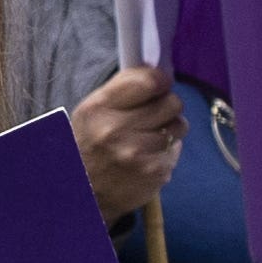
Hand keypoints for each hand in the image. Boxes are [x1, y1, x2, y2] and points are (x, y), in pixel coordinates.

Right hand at [71, 65, 181, 220]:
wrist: (82, 192)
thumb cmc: (90, 144)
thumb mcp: (93, 111)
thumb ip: (124, 88)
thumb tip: (158, 70)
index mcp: (98, 108)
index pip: (148, 81)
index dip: (160, 81)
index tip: (159, 85)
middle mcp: (115, 130)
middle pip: (172, 102)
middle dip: (167, 106)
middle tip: (153, 115)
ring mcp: (136, 154)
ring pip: (179, 126)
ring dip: (168, 130)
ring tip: (147, 138)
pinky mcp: (154, 173)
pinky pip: (176, 150)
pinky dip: (165, 152)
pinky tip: (146, 158)